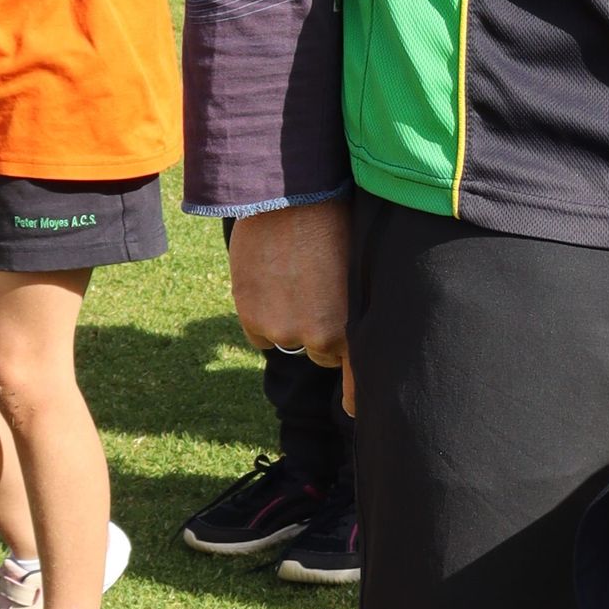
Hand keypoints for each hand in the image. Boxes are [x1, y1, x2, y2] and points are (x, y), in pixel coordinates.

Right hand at [231, 198, 351, 384]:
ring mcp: (282, 331)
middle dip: (320, 332)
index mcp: (353, 325)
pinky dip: (262, 314)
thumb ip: (352, 309)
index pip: (357, 379)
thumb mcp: (357, 270)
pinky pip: (259, 333)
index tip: (357, 413)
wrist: (289, 196)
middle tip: (317, 293)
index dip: (356, 398)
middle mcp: (320, 338)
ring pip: (288, 340)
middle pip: (322, 353)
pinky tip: (270, 281)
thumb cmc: (335, 224)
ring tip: (293, 278)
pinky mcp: (251, 318)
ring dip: (289, 320)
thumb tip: (349, 337)